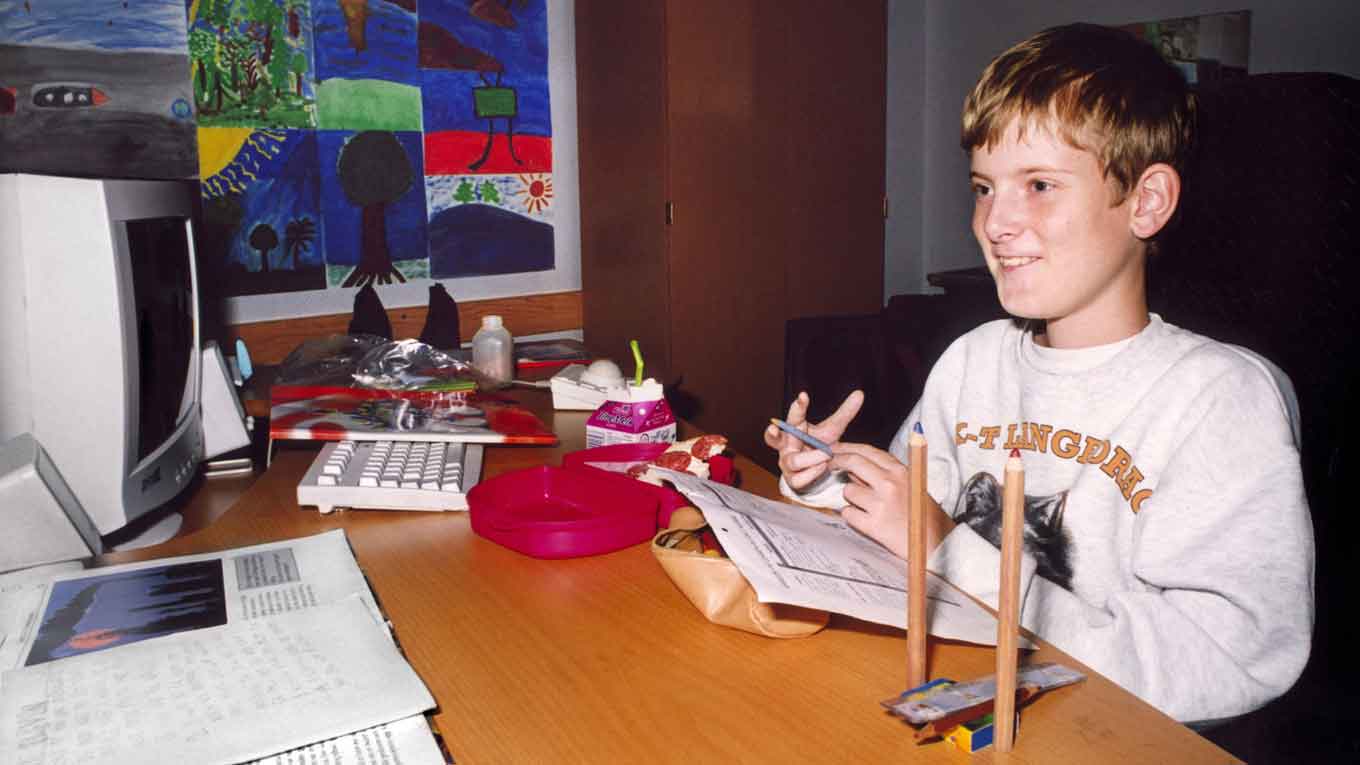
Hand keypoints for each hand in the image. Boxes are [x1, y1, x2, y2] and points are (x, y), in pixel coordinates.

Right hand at [764, 390, 863, 489]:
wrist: (819, 471)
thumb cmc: (820, 445)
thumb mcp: (833, 429)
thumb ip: (844, 413)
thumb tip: (860, 393)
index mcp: (794, 429)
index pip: (793, 416)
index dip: (797, 407)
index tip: (804, 396)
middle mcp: (786, 445)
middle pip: (773, 438)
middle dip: (772, 434)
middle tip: (773, 428)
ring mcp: (787, 463)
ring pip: (793, 461)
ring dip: (812, 458)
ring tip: (827, 455)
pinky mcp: (792, 479)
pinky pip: (799, 478)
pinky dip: (812, 473)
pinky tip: (822, 467)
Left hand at [831, 442, 953, 559]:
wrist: (937, 545)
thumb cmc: (925, 517)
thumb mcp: (911, 486)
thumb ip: (885, 475)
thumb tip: (855, 468)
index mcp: (901, 472)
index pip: (867, 451)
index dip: (847, 448)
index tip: (835, 449)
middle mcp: (890, 484)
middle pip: (853, 462)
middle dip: (836, 461)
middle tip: (829, 465)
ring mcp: (881, 504)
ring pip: (848, 490)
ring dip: (851, 497)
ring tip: (867, 506)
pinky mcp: (874, 525)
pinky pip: (848, 513)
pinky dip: (852, 516)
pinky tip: (866, 520)